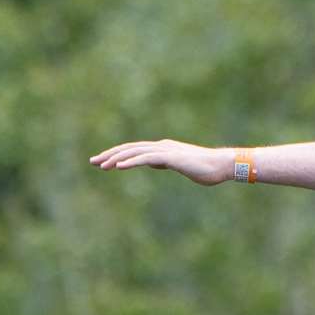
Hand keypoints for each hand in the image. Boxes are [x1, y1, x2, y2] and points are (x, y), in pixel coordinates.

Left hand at [90, 140, 231, 185]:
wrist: (222, 165)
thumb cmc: (206, 168)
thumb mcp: (180, 165)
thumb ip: (165, 162)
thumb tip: (153, 162)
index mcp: (164, 148)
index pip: (135, 149)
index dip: (117, 154)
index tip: (101, 161)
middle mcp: (162, 146)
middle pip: (130, 148)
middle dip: (110, 154)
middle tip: (92, 161)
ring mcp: (167, 150)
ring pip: (135, 152)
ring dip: (116, 158)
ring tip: (101, 165)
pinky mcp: (171, 157)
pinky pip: (147, 158)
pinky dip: (131, 161)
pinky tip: (118, 167)